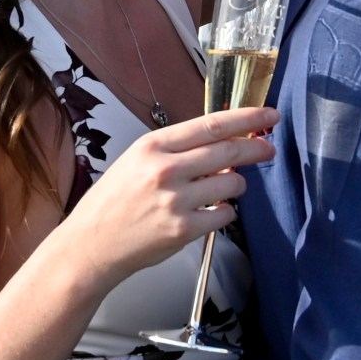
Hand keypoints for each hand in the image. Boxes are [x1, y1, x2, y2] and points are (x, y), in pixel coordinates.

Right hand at [56, 108, 273, 289]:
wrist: (91, 244)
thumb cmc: (114, 202)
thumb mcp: (137, 161)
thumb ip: (177, 151)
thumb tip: (222, 143)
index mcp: (152, 146)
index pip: (211, 124)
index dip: (246, 118)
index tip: (267, 115)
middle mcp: (165, 169)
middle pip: (228, 151)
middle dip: (256, 149)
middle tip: (269, 149)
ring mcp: (175, 201)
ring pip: (231, 184)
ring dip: (237, 185)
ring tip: (226, 188)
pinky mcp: (183, 230)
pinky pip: (224, 215)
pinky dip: (225, 212)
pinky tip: (212, 212)